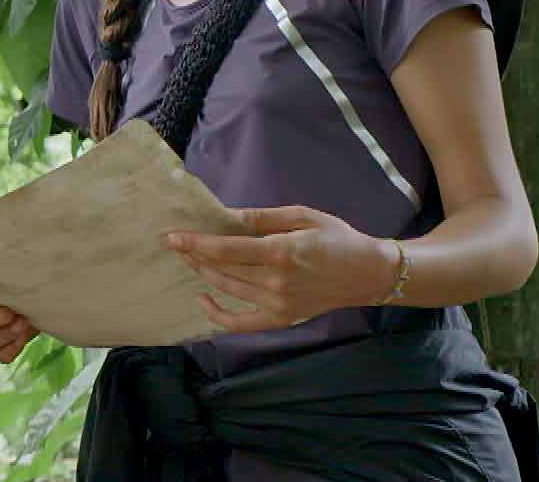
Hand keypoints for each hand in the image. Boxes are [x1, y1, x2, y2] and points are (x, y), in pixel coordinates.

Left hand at [165, 205, 398, 332]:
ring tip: (188, 260)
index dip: (195, 243)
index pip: (225, 249)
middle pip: (222, 269)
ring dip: (204, 275)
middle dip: (194, 256)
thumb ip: (261, 218)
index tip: (171, 236)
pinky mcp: (282, 318)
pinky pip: (242, 323)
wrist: (368, 273)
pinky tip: (203, 299)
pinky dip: (218, 315)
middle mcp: (276, 281)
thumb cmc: (336, 238)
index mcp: (280, 252)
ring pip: (228, 289)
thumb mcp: (301, 216)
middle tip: (175, 244)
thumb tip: (226, 215)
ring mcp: (279, 304)